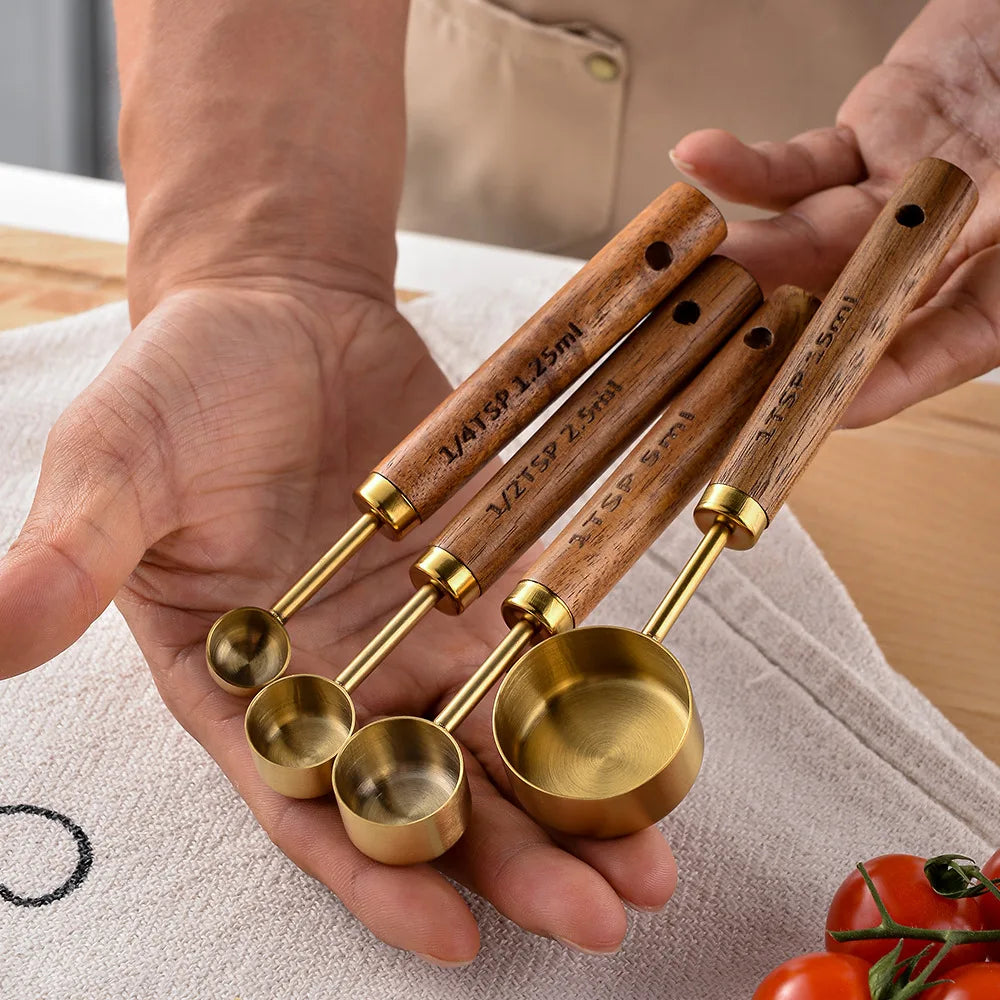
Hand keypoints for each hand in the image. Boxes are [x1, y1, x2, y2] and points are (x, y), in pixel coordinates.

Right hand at [0, 282, 675, 961]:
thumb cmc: (183, 385)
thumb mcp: (116, 463)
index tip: (450, 936)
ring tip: (652, 865)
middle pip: (428, 789)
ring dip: (573, 801)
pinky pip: (541, 642)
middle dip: (509, 858)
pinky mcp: (478, 574)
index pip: (307, 801)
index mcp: (238, 681)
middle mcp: (337, 674)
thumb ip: (71, 553)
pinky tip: (654, 737)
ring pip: (500, 735)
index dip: (375, 872)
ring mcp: (416, 629)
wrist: (279, 311)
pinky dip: (592, 691)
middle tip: (596, 919)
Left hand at [669, 0, 999, 426]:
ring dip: (743, 258)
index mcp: (994, 289)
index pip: (927, 353)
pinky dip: (747, 164)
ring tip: (687, 271)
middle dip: (772, 331)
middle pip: (843, 308)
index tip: (803, 406)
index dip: (866, 383)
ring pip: (803, 245)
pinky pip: (797, 165)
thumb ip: (997, 244)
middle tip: (710, 351)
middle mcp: (934, 257)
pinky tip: (698, 160)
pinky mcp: (859, 148)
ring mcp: (890, 203)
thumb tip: (963, 273)